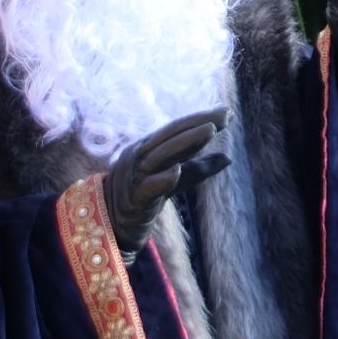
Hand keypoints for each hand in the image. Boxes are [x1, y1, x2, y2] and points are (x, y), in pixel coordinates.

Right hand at [105, 106, 230, 263]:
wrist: (110, 226)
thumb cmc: (143, 198)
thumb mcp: (173, 180)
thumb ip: (197, 169)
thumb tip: (228, 157)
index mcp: (147, 148)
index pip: (176, 129)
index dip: (200, 119)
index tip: (227, 112)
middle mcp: (139, 156)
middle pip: (169, 135)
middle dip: (197, 123)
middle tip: (224, 114)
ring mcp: (134, 177)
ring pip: (160, 155)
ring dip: (186, 142)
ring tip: (210, 131)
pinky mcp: (133, 201)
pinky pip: (147, 188)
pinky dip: (162, 179)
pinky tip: (177, 171)